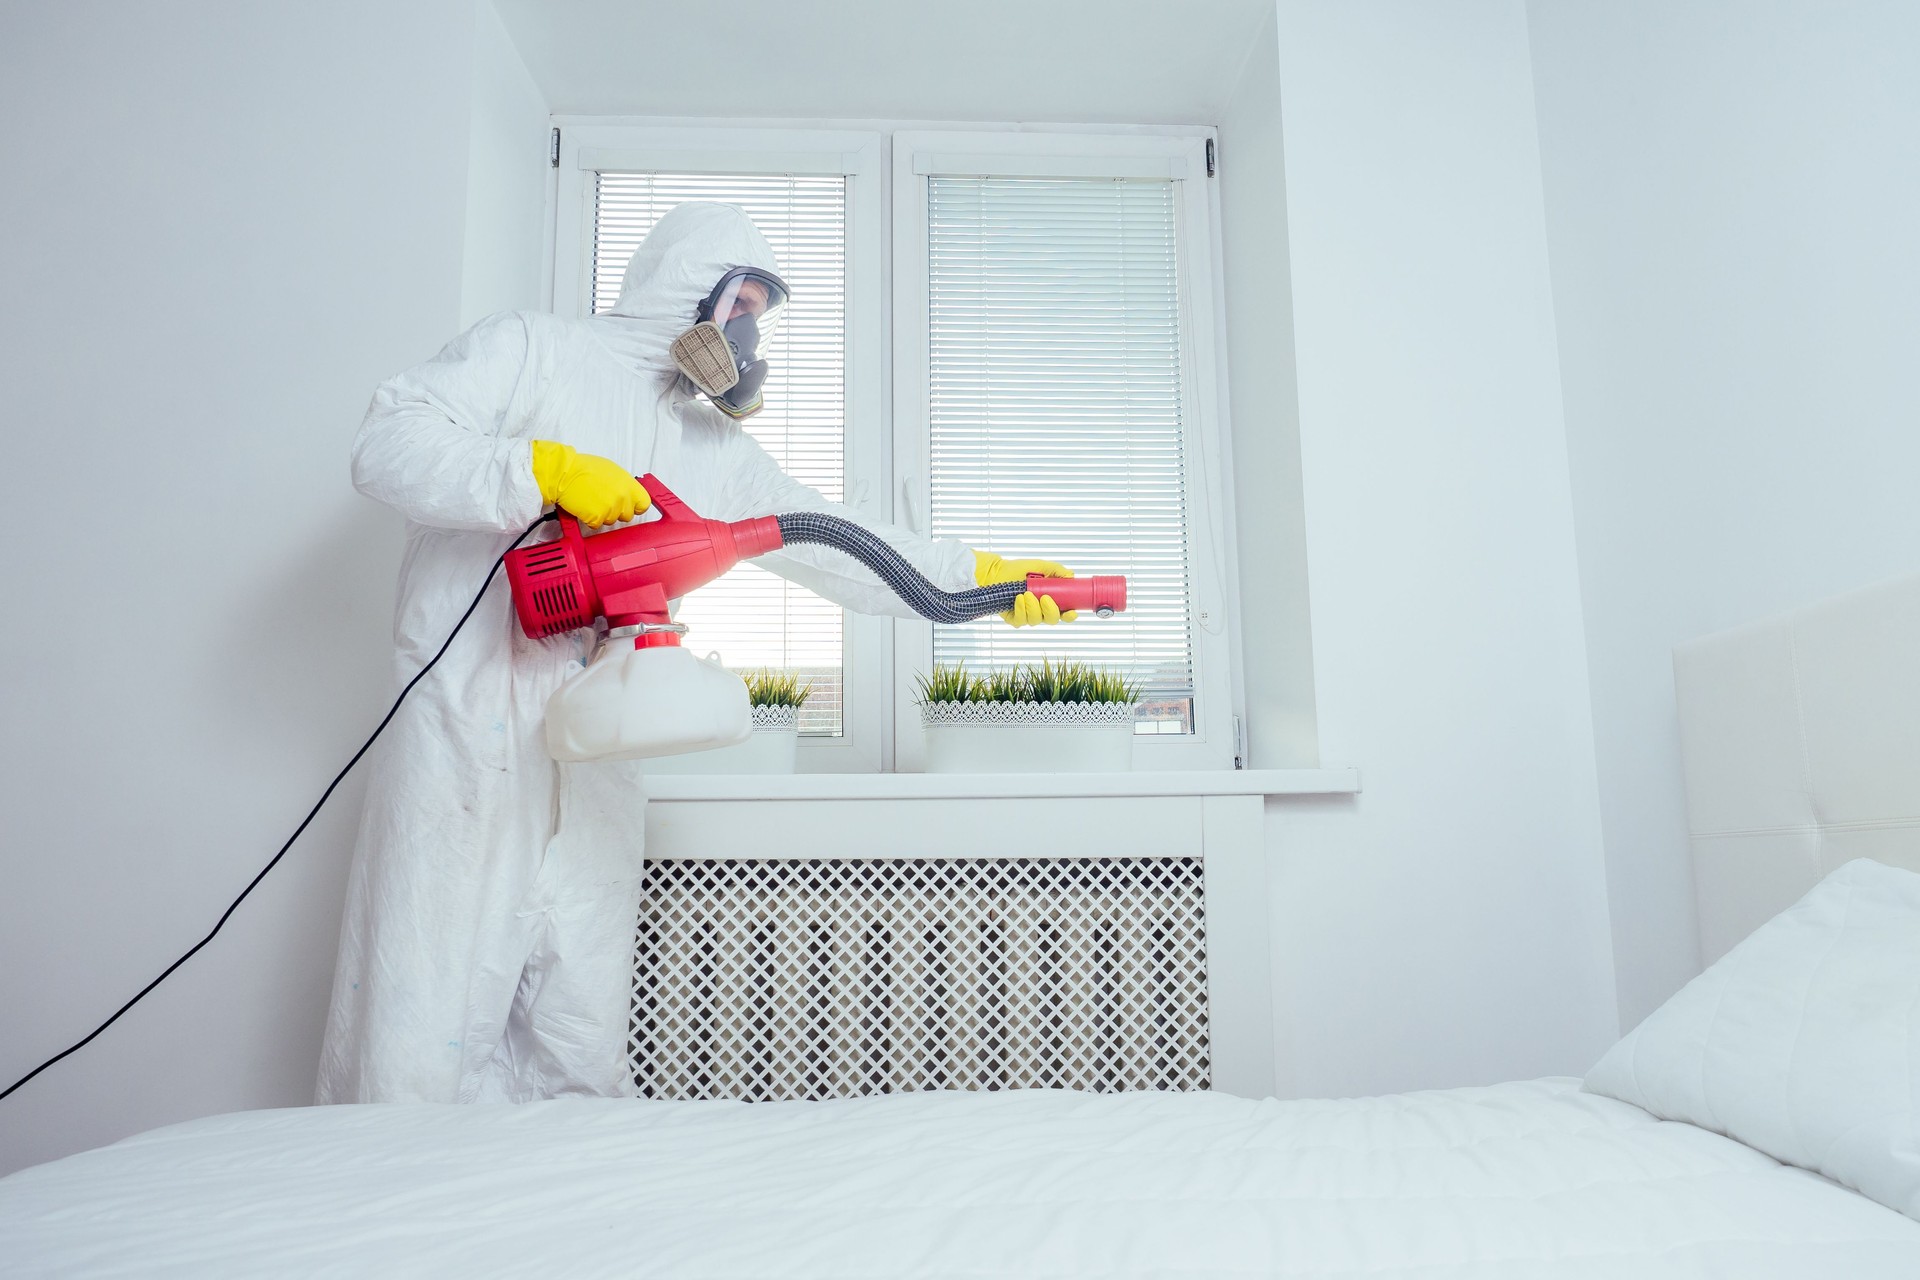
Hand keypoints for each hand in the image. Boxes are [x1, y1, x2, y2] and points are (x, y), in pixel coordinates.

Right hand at [531, 441, 650, 527]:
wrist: (563, 473)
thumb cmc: (582, 468)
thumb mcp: (611, 470)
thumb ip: (623, 484)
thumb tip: (628, 492)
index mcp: (628, 484)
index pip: (644, 504)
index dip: (636, 506)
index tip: (630, 506)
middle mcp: (623, 497)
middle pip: (627, 516)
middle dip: (617, 512)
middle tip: (603, 502)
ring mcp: (611, 509)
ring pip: (611, 521)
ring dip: (602, 515)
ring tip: (591, 500)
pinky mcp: (597, 518)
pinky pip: (597, 525)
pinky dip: (590, 519)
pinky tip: (585, 506)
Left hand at [972, 551, 1077, 626]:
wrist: (998, 571)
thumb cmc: (1019, 569)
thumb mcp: (1041, 566)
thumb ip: (1057, 570)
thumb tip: (1070, 576)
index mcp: (1051, 600)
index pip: (1065, 613)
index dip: (1070, 616)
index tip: (1071, 612)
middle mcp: (1041, 610)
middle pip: (1052, 620)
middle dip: (1050, 610)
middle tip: (1044, 597)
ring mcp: (1028, 616)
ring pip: (1036, 621)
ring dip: (1033, 607)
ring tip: (1026, 594)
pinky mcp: (1014, 619)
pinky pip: (1021, 621)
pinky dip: (1021, 610)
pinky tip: (1018, 599)